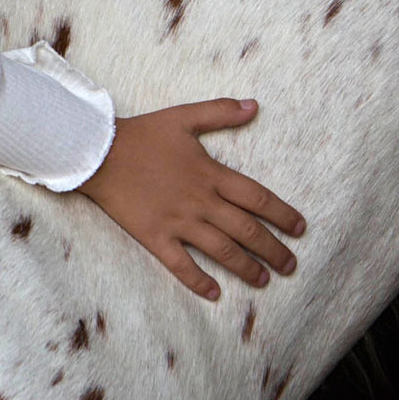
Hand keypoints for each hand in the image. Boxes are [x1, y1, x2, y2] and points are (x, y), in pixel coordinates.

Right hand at [79, 98, 306, 299]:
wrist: (98, 152)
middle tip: (291, 265)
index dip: (283, 215)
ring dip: (246, 268)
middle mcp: (200, 201)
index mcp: (211, 174)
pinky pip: (180, 265)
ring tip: (265, 280)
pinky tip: (215, 294)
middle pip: (246, 230)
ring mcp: (178, 222)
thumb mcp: (184, 117)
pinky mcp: (155, 237)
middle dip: (273, 250)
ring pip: (221, 251)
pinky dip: (198, 281)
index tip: (300, 229)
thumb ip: (221, 112)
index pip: (258, 198)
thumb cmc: (142, 134)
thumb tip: (254, 105)